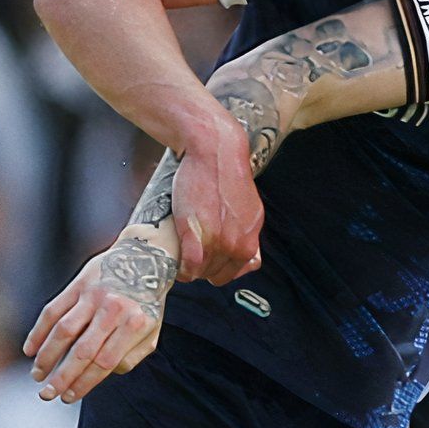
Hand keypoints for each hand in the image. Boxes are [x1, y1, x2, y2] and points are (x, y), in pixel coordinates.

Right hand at [22, 238, 173, 402]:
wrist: (145, 257)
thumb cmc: (146, 301)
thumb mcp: (151, 330)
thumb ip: (131, 355)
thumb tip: (102, 374)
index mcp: (136, 323)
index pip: (105, 362)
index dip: (84, 383)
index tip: (69, 397)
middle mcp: (114, 308)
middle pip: (82, 351)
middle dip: (62, 377)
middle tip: (47, 394)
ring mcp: (94, 295)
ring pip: (63, 331)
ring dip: (46, 357)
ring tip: (37, 375)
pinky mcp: (78, 284)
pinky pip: (53, 310)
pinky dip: (38, 331)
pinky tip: (30, 350)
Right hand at [172, 121, 263, 284]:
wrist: (215, 153)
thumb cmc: (226, 175)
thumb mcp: (247, 208)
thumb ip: (244, 230)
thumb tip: (238, 247)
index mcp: (251, 237)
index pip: (236, 270)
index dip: (219, 268)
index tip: (209, 262)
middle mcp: (239, 243)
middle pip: (217, 275)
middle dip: (203, 269)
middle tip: (191, 257)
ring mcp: (219, 241)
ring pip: (202, 272)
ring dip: (190, 268)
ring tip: (181, 255)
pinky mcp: (197, 234)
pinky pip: (190, 265)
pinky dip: (182, 269)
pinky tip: (177, 263)